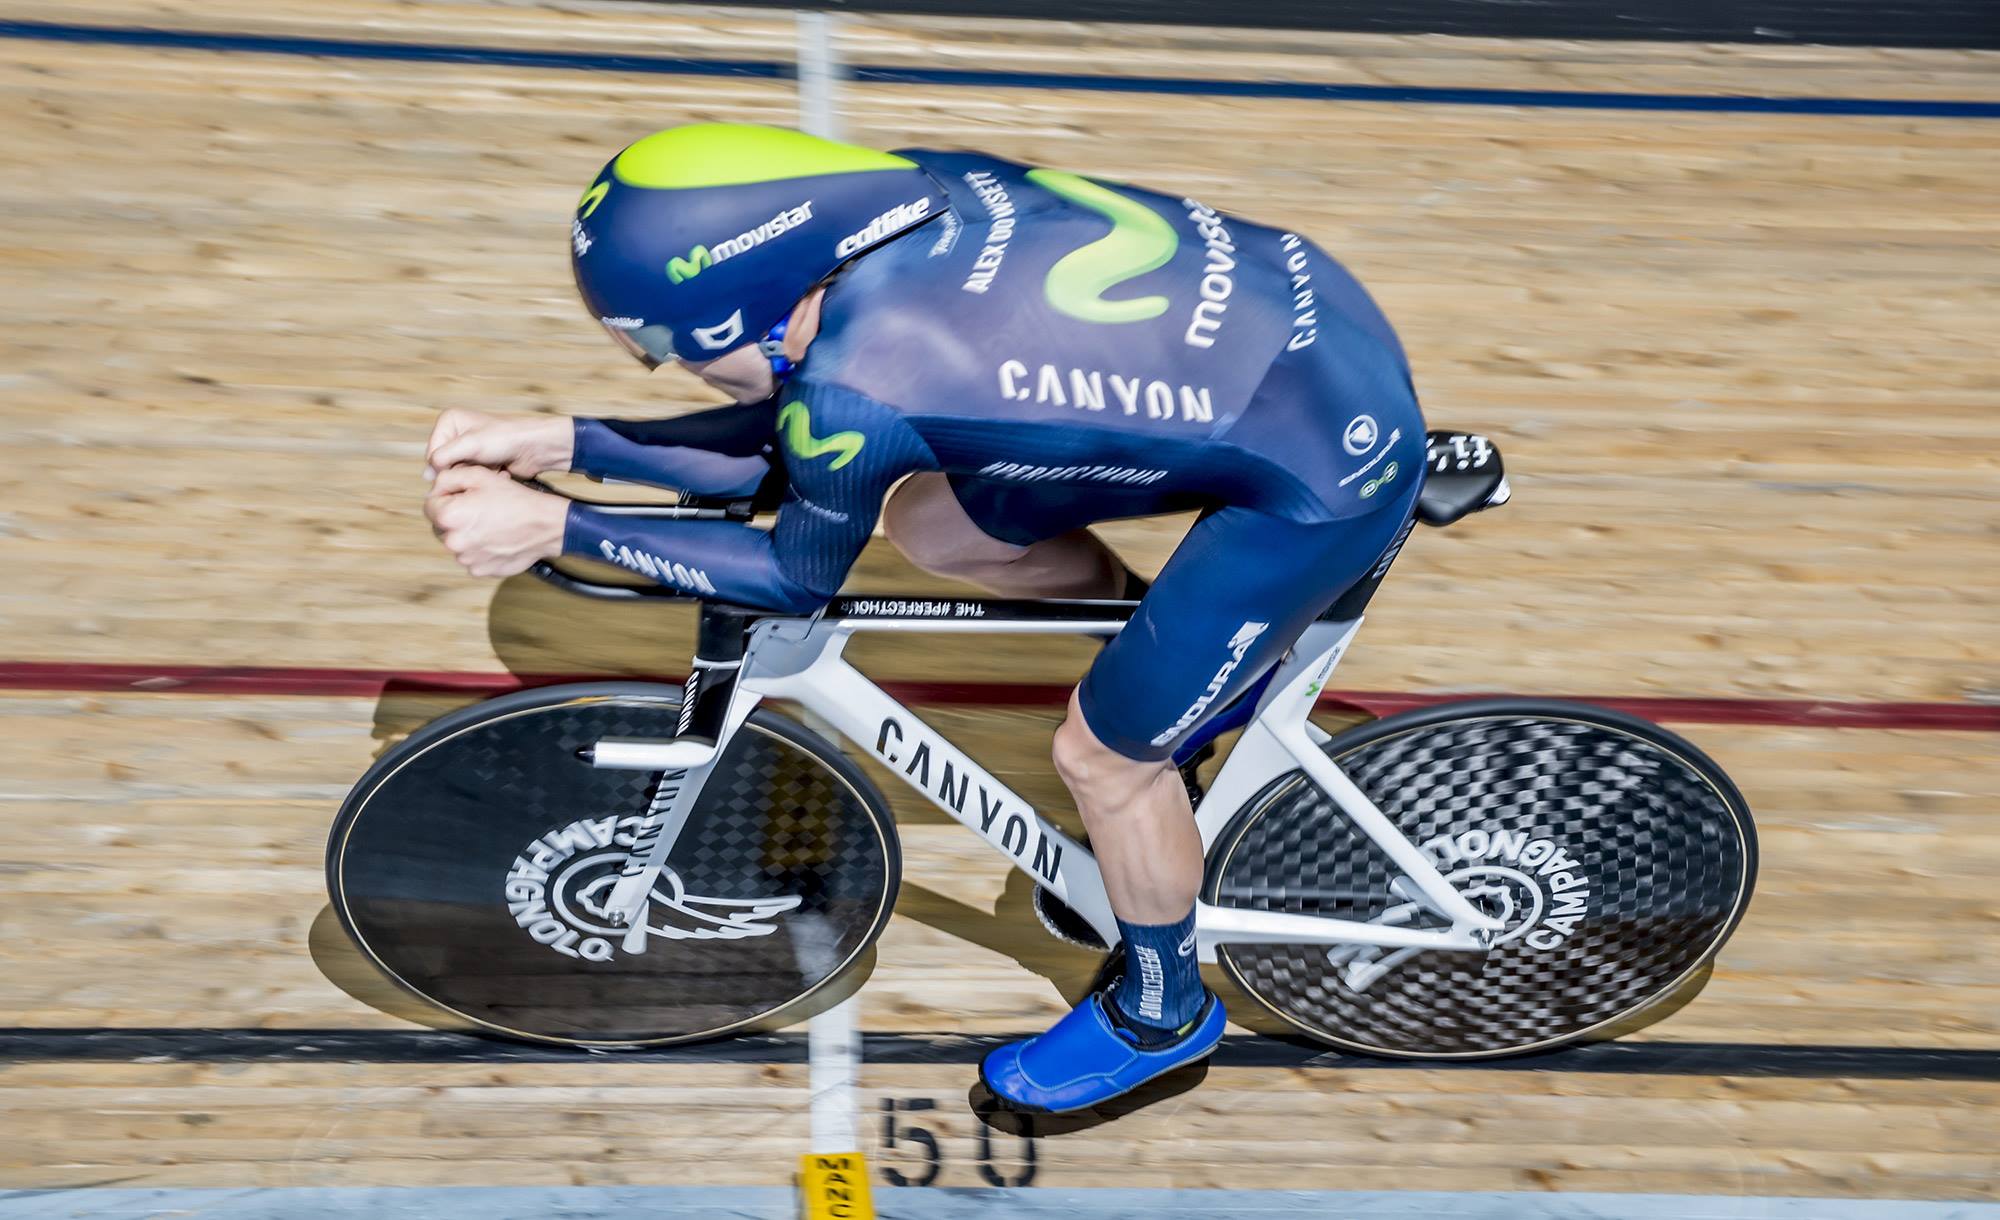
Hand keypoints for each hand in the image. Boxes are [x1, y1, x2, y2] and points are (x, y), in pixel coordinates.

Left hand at [424, 466, 569, 577]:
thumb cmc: (515, 500)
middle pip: (441, 526)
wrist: (545, 525)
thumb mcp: (480, 475)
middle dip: (455, 516)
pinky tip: (495, 538)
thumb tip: (435, 487)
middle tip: (479, 508)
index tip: (462, 495)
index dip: (444, 496)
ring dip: (467, 533)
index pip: (429, 505)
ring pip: (457, 542)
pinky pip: (471, 557)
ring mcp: (466, 559)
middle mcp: (453, 541)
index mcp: (449, 516)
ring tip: (490, 523)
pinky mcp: (480, 570)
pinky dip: (479, 548)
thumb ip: (448, 477)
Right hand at [425, 409, 574, 478]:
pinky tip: (498, 472)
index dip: (445, 465)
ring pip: (457, 472)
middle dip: (461, 470)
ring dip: (472, 474)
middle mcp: (455, 433)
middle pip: (443, 464)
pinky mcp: (479, 461)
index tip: (464, 465)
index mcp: (449, 421)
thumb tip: (427, 475)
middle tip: (481, 466)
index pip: (432, 453)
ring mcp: (467, 448)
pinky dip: (481, 477)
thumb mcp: (471, 445)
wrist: (535, 447)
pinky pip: (470, 476)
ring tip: (492, 467)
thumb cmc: (507, 438)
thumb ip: (443, 457)